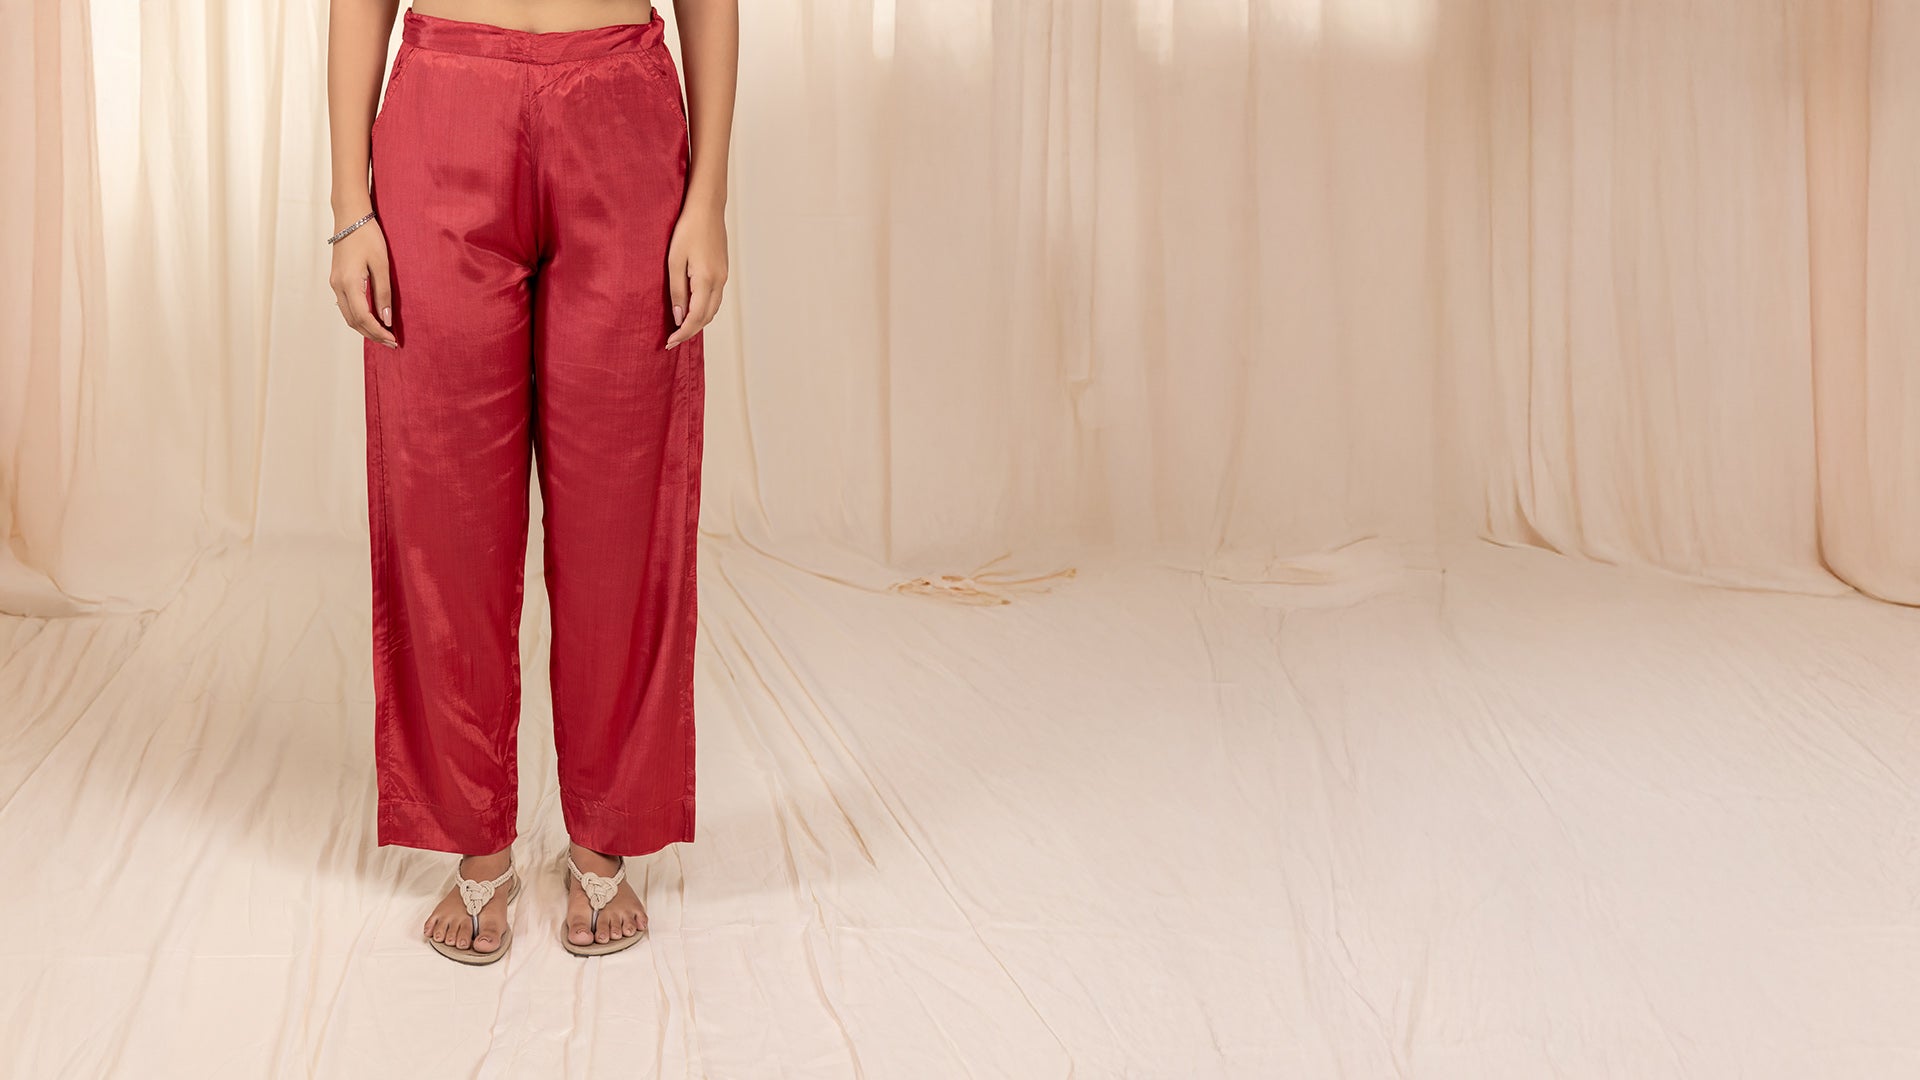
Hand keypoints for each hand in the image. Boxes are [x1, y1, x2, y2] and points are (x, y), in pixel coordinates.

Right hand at [330, 216, 397, 347]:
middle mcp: (337, 286)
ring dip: (365, 328)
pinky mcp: (336, 280)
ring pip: (348, 315)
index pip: (363, 317)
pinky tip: (372, 320)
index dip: (378, 332)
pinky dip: (359, 317)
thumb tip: (386, 319)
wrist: (350, 217)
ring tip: (383, 335)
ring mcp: (335, 284)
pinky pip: (346, 306)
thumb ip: (383, 293)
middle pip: (354, 321)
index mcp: (349, 283)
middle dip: (372, 335)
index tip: (393, 340)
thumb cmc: (368, 237)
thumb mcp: (382, 265)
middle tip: (391, 343)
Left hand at [665, 202, 726, 348]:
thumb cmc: (688, 229)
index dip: (682, 333)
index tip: (669, 342)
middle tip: (672, 340)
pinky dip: (704, 310)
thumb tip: (678, 316)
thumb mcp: (674, 261)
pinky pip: (715, 299)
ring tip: (680, 328)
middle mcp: (719, 282)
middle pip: (706, 318)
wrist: (707, 208)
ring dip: (698, 322)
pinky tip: (691, 309)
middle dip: (690, 332)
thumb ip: (677, 290)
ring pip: (712, 310)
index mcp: (706, 281)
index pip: (695, 317)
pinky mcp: (723, 271)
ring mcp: (723, 277)